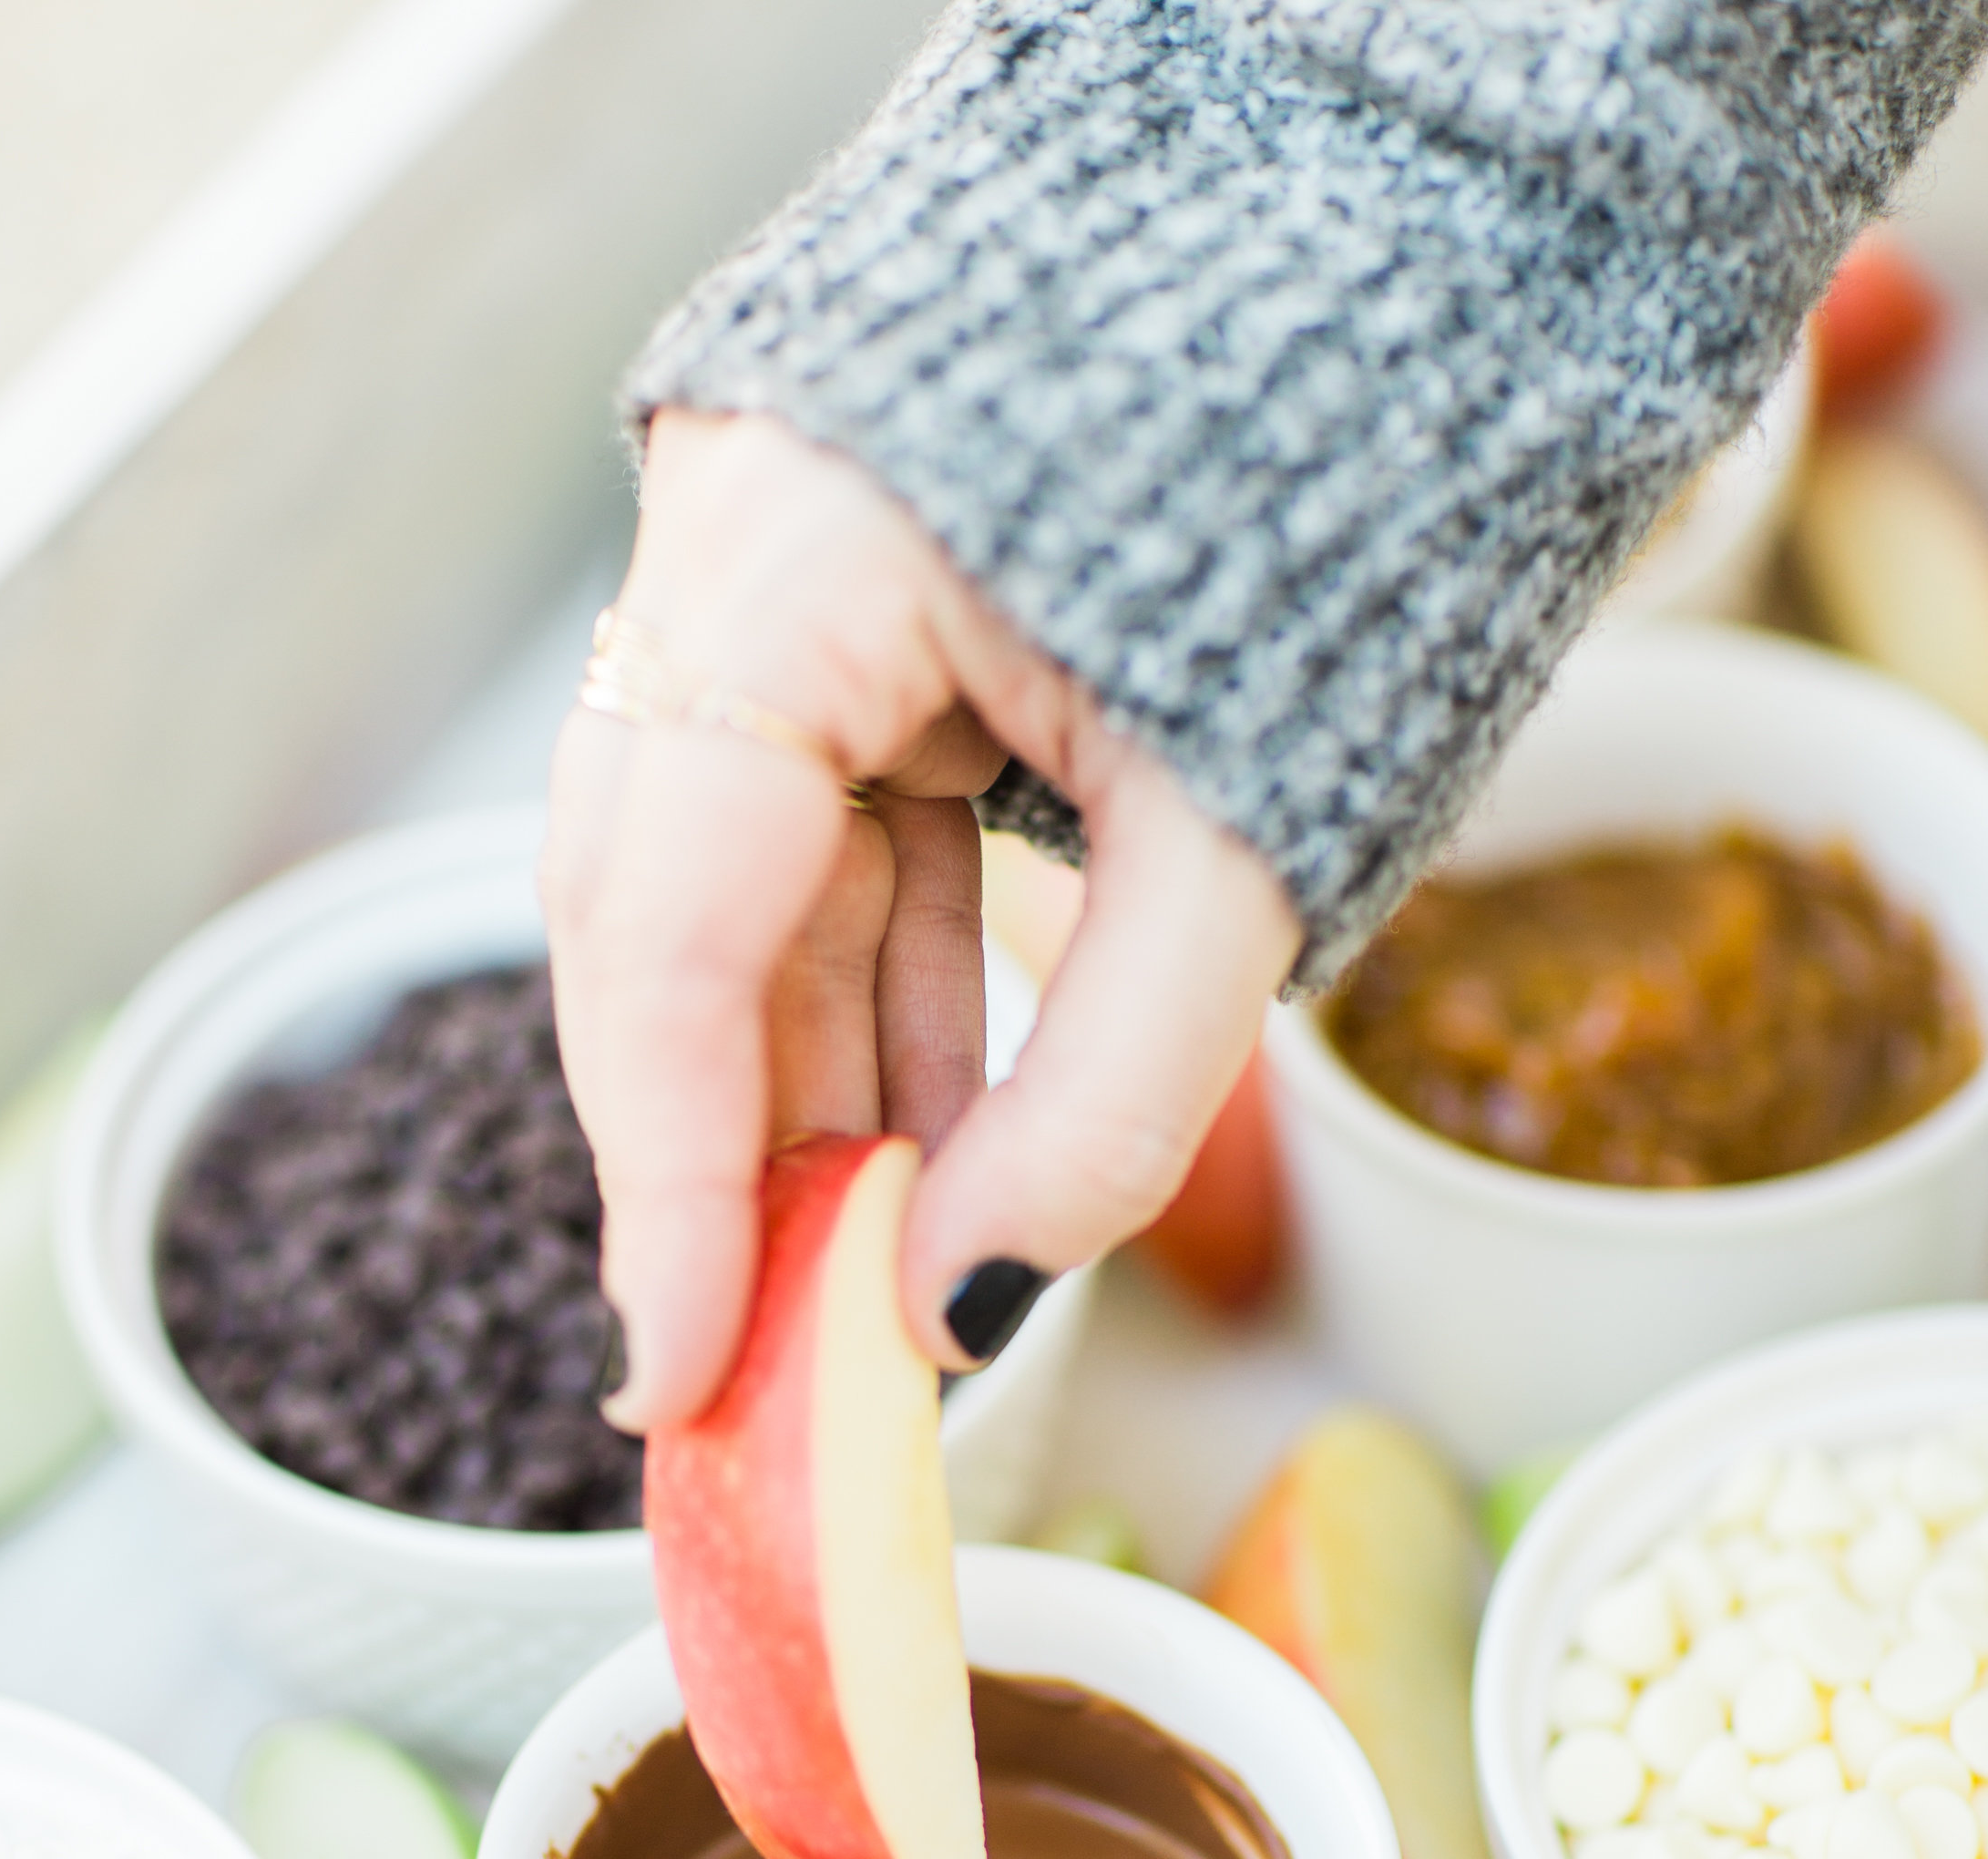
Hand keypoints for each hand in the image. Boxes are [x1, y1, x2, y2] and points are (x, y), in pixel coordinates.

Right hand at [544, 409, 1298, 1429]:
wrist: (1440, 248)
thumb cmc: (1359, 490)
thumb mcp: (1251, 841)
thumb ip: (1105, 1097)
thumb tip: (955, 1315)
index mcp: (794, 552)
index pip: (661, 917)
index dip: (660, 1176)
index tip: (673, 1371)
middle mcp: (736, 550)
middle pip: (658, 921)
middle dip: (719, 1159)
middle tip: (768, 1367)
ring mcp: (783, 580)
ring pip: (735, 903)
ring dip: (805, 1106)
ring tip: (877, 1285)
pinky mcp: (855, 622)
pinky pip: (825, 851)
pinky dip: (877, 1010)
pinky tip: (929, 1156)